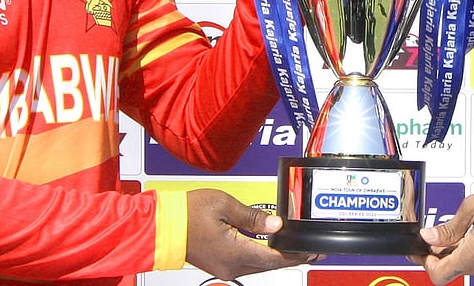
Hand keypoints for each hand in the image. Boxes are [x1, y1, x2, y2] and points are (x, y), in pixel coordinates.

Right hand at [185, 189, 319, 278]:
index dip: (296, 254)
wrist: (162, 225)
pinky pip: (247, 263)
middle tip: (311, 249)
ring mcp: (224, 268)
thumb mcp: (225, 205)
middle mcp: (231, 266)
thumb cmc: (187, 212)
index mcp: (235, 253)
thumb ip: (253, 217)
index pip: (275, 258)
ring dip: (277, 257)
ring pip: (259, 265)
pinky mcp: (219, 264)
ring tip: (295, 247)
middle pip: (270, 265)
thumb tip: (277, 225)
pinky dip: (262, 256)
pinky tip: (270, 247)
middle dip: (292, 257)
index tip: (312, 250)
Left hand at [412, 178, 473, 283]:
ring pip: (468, 265)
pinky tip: (472, 231)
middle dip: (440, 254)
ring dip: (457, 250)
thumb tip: (429, 238)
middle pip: (454, 269)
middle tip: (431, 235)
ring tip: (456, 227)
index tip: (419, 250)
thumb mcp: (472, 207)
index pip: (440, 274)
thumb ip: (448, 228)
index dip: (425, 262)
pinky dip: (472, 249)